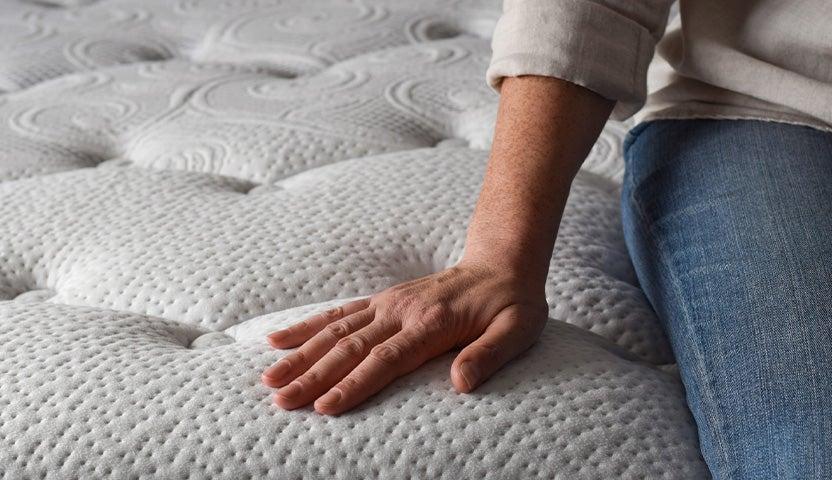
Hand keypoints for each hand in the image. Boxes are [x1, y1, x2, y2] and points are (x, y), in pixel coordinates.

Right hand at [261, 258, 548, 414]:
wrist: (501, 264)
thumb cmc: (511, 304)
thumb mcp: (518, 329)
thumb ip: (489, 355)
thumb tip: (461, 384)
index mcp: (431, 323)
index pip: (386, 359)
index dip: (354, 384)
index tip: (325, 407)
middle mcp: (401, 311)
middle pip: (350, 347)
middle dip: (313, 375)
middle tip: (281, 400)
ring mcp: (388, 303)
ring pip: (335, 330)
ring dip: (301, 354)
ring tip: (269, 376)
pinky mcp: (382, 300)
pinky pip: (338, 313)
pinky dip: (307, 326)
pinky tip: (279, 339)